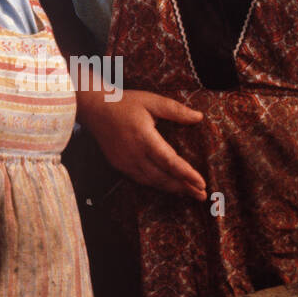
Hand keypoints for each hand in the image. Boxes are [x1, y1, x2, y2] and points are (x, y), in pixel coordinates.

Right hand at [79, 89, 206, 199]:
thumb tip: (199, 117)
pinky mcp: (120, 165)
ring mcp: (125, 162)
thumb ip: (176, 110)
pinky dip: (157, 185)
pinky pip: (141, 180)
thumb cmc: (124, 103)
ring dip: (172, 189)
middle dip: (184, 187)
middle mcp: (134, 154)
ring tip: (190, 193)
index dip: (186, 174)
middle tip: (202, 195)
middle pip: (163, 177)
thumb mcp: (152, 101)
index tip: (202, 184)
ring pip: (152, 182)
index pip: (169, 162)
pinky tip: (168, 186)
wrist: (95, 109)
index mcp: (144, 138)